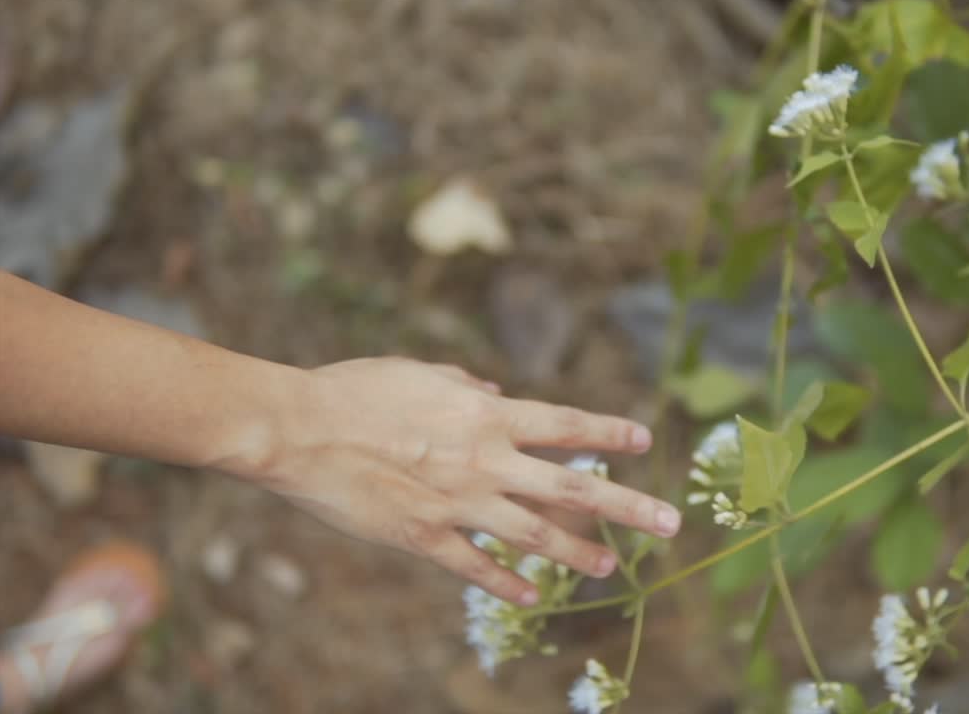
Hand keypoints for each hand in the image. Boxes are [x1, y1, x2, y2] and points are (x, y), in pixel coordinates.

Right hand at [241, 357, 680, 605]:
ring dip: (577, 552)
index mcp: (486, 414)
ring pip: (534, 534)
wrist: (299, 429)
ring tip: (611, 566)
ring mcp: (457, 503)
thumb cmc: (356, 389)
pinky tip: (529, 596)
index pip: (565, 425)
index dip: (608, 432)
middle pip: (570, 488)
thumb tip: (498, 391)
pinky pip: (474, 565)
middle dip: (626, 506)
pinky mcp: (422, 536)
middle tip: (670, 523)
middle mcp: (484, 460)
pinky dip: (504, 582)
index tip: (644, 439)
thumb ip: (466, 382)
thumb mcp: (419, 371)